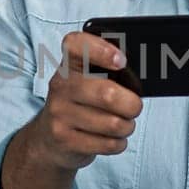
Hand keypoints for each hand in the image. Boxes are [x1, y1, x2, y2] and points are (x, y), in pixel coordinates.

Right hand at [31, 31, 143, 171]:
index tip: (121, 61)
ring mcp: (60, 113)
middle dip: (132, 105)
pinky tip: (111, 138)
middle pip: (108, 94)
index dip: (101, 50)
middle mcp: (60, 86)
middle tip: (133, 107)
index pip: (77, 45)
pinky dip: (119, 143)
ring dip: (127, 127)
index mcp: (69, 64)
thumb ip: (108, 72)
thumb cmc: (79, 105)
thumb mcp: (86, 82)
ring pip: (113, 123)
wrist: (49, 140)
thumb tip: (140, 78)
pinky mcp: (65, 140)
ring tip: (122, 125)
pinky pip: (109, 143)